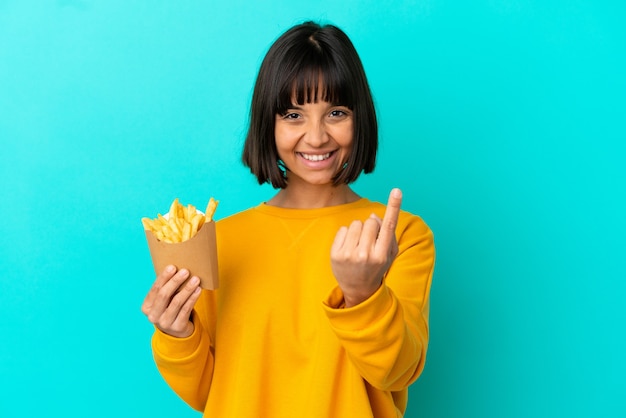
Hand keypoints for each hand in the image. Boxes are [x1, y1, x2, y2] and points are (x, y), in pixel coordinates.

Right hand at [141, 265, 201, 337]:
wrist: (177, 331)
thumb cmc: (170, 309)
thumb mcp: (164, 301)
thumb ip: (167, 288)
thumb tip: (177, 269)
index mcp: (146, 307)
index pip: (155, 289)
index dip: (164, 277)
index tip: (172, 267)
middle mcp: (153, 316)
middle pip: (164, 295)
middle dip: (175, 281)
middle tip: (185, 271)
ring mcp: (165, 323)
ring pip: (177, 302)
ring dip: (187, 289)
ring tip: (196, 279)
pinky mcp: (178, 327)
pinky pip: (186, 309)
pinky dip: (193, 298)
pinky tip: (198, 290)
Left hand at [330, 188, 401, 306]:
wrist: (359, 289)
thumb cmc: (376, 267)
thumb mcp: (389, 254)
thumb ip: (387, 234)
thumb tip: (374, 216)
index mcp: (382, 254)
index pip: (389, 226)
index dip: (394, 206)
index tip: (397, 190)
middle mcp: (366, 254)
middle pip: (370, 222)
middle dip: (371, 227)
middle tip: (370, 242)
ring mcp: (349, 255)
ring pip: (356, 224)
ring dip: (358, 231)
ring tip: (358, 246)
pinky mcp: (335, 254)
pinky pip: (343, 229)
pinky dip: (346, 235)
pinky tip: (348, 248)